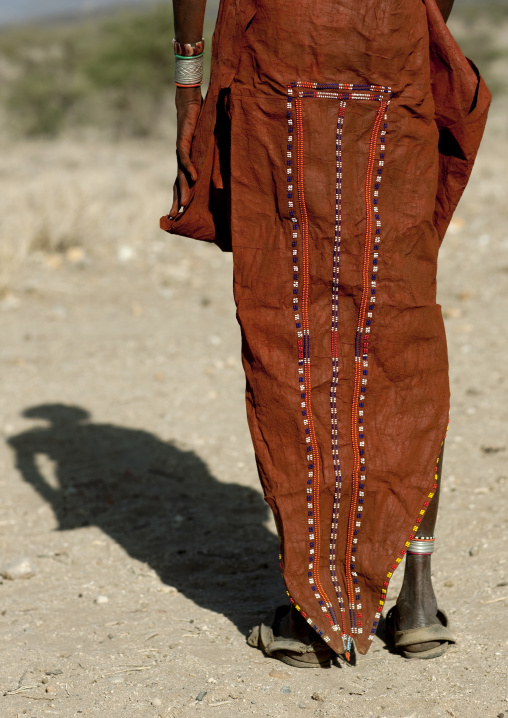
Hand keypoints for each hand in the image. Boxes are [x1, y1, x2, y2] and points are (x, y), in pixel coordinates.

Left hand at [169, 85, 202, 217]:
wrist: (189, 101)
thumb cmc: (198, 122)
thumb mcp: (206, 144)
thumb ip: (211, 155)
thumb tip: (225, 166)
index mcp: (187, 162)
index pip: (181, 184)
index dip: (178, 199)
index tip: (177, 215)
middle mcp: (182, 159)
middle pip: (178, 184)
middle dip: (176, 201)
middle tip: (175, 217)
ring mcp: (181, 151)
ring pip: (180, 175)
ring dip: (182, 190)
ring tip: (183, 204)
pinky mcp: (183, 140)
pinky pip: (185, 157)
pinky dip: (189, 169)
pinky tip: (192, 179)